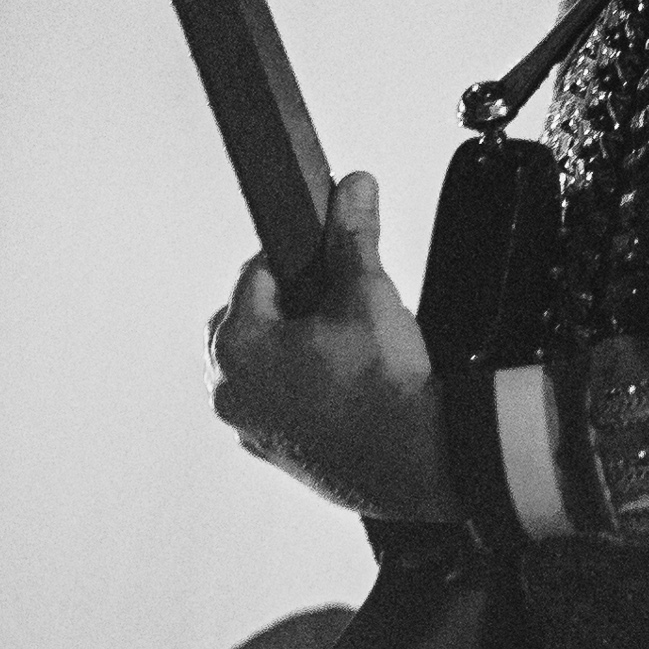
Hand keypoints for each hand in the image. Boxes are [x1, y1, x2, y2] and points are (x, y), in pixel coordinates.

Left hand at [207, 174, 456, 523]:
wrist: (418, 460)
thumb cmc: (385, 385)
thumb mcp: (367, 293)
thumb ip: (352, 235)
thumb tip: (354, 187)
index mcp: (236, 344)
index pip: (255, 273)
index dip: (298, 259)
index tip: (328, 261)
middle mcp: (229, 390)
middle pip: (250, 321)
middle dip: (288, 307)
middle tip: (337, 308)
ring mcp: (248, 427)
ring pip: (261, 365)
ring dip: (290, 350)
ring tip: (341, 349)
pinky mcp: (274, 454)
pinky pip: (276, 405)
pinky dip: (298, 392)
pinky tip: (341, 388)